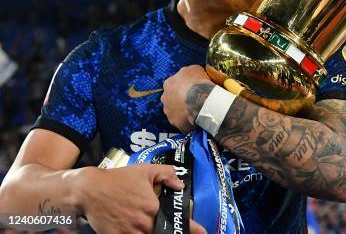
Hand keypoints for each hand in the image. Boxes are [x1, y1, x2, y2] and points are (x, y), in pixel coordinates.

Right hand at [76, 164, 205, 233]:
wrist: (89, 190)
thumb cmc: (118, 179)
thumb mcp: (145, 171)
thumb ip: (166, 175)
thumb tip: (180, 185)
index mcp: (152, 207)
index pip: (175, 221)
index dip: (191, 229)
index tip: (202, 232)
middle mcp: (142, 223)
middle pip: (162, 233)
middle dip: (171, 231)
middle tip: (175, 228)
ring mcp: (128, 233)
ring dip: (154, 232)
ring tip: (155, 227)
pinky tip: (138, 230)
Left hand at [161, 65, 214, 131]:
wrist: (201, 101)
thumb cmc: (197, 82)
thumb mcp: (195, 69)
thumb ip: (188, 72)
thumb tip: (189, 75)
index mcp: (168, 83)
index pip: (173, 84)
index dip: (182, 87)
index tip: (190, 88)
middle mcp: (164, 98)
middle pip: (171, 98)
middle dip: (179, 99)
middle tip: (191, 100)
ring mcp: (168, 112)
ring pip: (174, 111)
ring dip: (182, 111)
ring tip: (194, 110)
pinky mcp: (175, 123)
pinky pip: (180, 122)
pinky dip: (186, 120)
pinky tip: (195, 118)